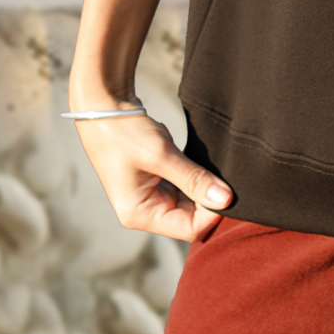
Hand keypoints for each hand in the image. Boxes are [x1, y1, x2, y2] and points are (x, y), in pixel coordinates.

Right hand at [71, 107, 233, 241]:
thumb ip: (193, 179)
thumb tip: (226, 200)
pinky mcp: (155, 179)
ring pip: (190, 200)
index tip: (230, 189)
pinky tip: (200, 161)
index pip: (189, 228)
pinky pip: (183, 185)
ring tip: (212, 166)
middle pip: (191, 217)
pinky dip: (194, 176)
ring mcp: (149, 195)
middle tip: (226, 175)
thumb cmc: (124, 132)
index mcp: (140, 214)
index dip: (213, 212)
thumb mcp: (161, 155)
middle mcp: (144, 210)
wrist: (103, 105)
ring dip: (203, 186)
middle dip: (210, 199)